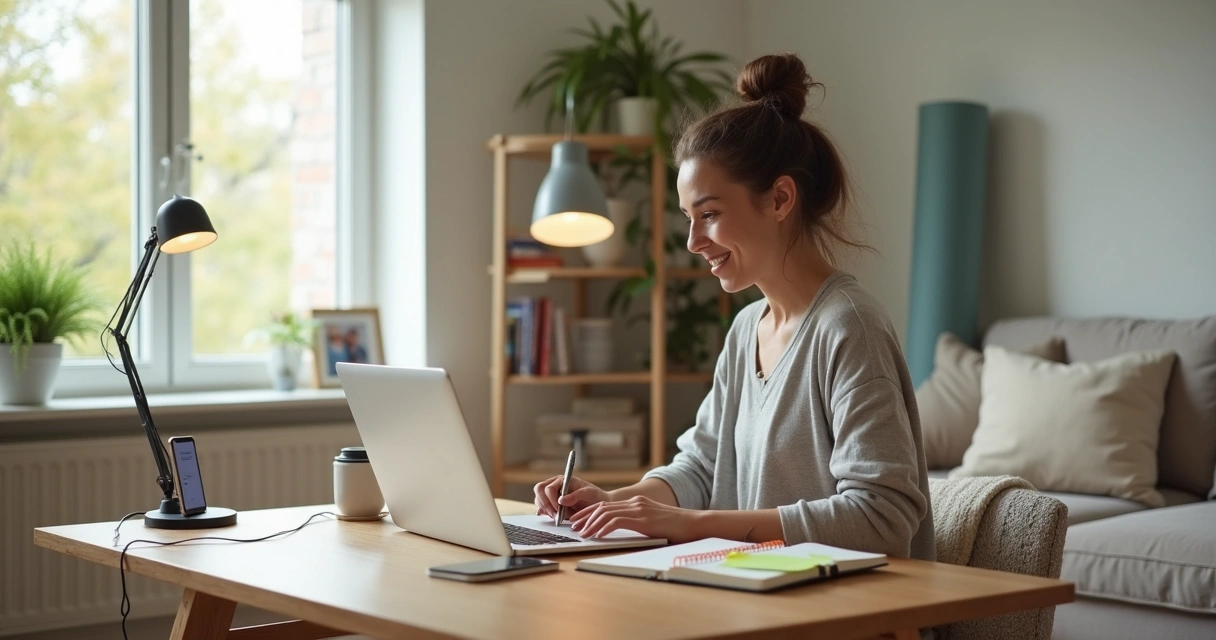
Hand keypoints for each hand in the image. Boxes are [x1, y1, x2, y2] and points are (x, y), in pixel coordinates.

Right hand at [533, 475, 608, 520]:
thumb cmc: (594, 496)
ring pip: (538, 499)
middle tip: (556, 515)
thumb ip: (576, 496)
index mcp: (562, 480)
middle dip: (545, 504)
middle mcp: (554, 485)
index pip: (548, 487)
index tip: (559, 509)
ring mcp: (551, 494)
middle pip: (539, 490)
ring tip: (559, 517)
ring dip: (546, 510)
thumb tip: (561, 500)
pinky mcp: (551, 504)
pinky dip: (544, 513)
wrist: (597, 504)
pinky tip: (551, 516)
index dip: (551, 500)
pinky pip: (541, 507)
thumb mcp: (588, 493)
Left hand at [568, 495, 699, 542]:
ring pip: (606, 513)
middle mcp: (635, 503)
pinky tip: (597, 535)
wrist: (694, 524)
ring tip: (582, 534)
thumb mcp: (653, 523)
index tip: (580, 521)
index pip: (607, 505)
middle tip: (575, 527)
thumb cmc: (676, 528)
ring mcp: (639, 509)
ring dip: (591, 524)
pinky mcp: (642, 518)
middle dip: (586, 517)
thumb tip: (623, 531)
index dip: (590, 512)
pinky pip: (616, 521)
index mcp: (637, 503)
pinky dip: (603, 528)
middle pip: (602, 507)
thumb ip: (638, 523)